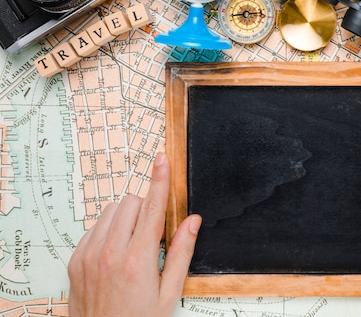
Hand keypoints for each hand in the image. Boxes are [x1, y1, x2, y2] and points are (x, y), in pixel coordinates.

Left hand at [68, 153, 201, 316]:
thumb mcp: (169, 293)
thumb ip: (182, 253)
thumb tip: (193, 221)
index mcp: (138, 261)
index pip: (152, 209)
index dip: (159, 180)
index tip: (161, 160)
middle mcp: (110, 253)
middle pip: (130, 203)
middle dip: (145, 208)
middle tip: (153, 232)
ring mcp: (89, 256)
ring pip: (111, 210)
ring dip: (126, 217)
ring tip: (134, 242)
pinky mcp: (76, 260)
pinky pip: (94, 226)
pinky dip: (109, 229)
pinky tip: (117, 250)